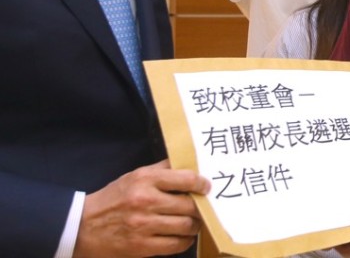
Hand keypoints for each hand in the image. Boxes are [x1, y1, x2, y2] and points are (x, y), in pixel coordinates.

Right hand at [73, 160, 209, 257]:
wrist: (81, 227)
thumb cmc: (113, 199)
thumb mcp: (134, 176)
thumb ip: (161, 170)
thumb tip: (189, 164)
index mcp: (145, 180)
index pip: (186, 179)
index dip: (201, 183)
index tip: (206, 187)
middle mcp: (146, 201)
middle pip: (189, 205)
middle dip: (200, 208)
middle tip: (202, 208)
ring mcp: (144, 225)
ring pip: (186, 226)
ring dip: (195, 225)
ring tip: (193, 222)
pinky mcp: (141, 247)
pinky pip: (175, 245)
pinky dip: (184, 241)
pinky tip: (182, 236)